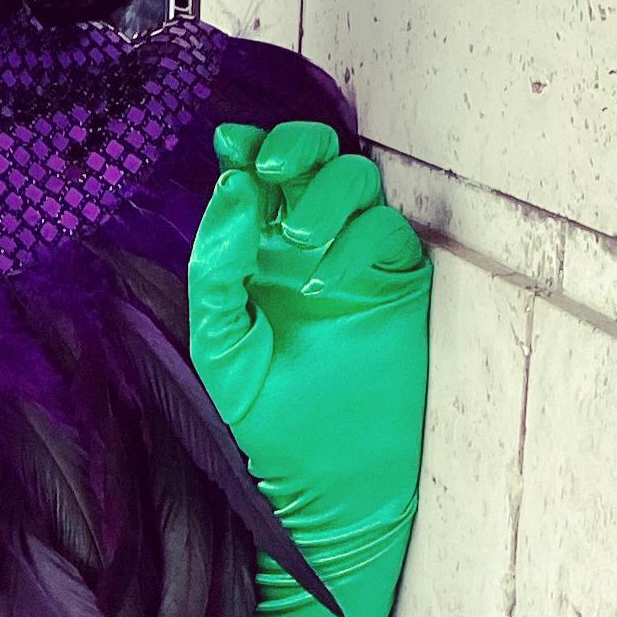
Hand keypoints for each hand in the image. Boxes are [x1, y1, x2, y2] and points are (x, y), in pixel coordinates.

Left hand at [188, 121, 430, 564]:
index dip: (247, 147)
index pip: (255, 174)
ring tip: (295, 240)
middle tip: (270, 169)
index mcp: (257, 248)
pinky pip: (387, 230)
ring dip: (323, 194)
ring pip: (355, 180)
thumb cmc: (268, 412)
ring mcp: (357, 256)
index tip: (233, 144)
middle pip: (312, 158)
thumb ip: (217, 268)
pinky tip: (323, 281)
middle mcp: (308, 240)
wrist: (328, 473)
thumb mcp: (221, 343)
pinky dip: (357, 239)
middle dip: (294, 146)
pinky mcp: (400, 280)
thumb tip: (233, 184)